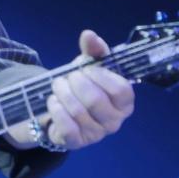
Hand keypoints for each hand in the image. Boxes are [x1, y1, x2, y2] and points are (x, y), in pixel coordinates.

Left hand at [35, 29, 135, 150]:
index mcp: (125, 102)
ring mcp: (97, 134)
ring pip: (78, 112)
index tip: (86, 69)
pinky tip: (53, 101)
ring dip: (62, 93)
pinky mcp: (78, 143)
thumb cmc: (85, 86)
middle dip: (76, 83)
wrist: (64, 110)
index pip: (121, 90)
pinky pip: (67, 127)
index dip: (101, 76)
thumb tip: (89, 35)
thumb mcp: (90, 66)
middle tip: (68, 77)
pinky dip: (56, 110)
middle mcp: (115, 121)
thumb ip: (94, 50)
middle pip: (95, 100)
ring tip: (57, 85)